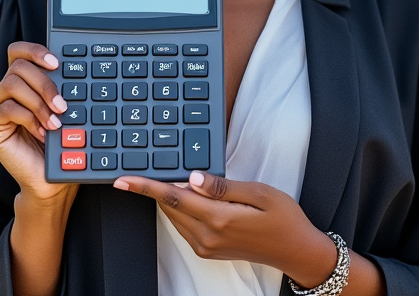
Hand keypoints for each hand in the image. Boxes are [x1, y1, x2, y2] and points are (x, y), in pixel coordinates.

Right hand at [0, 41, 76, 202]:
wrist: (50, 179)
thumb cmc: (58, 143)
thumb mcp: (60, 108)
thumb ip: (57, 87)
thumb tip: (70, 66)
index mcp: (18, 83)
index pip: (17, 52)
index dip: (35, 51)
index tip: (57, 63)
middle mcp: (1, 93)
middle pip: (17, 67)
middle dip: (45, 83)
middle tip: (63, 105)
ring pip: (11, 84)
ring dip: (39, 102)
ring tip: (56, 122)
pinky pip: (7, 109)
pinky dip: (29, 118)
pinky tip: (42, 132)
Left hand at [113, 171, 336, 286]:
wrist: (295, 250)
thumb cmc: (284, 217)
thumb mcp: (259, 193)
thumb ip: (223, 186)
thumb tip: (193, 178)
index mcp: (219, 219)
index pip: (174, 198)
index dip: (146, 187)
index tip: (123, 180)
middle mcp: (208, 236)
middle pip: (170, 207)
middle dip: (152, 188)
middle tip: (140, 168)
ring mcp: (207, 246)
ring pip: (175, 217)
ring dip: (165, 198)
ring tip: (160, 177)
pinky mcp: (209, 250)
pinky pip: (184, 226)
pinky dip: (178, 209)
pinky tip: (182, 195)